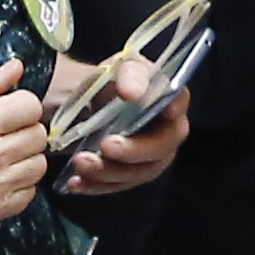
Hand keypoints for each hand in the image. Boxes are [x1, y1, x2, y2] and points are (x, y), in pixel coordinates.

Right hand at [0, 60, 47, 245]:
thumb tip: (17, 66)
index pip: (31, 106)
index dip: (21, 105)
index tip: (7, 112)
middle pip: (39, 134)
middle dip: (24, 130)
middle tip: (2, 135)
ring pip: (39, 163)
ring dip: (25, 158)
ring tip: (1, 157)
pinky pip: (31, 191)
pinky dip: (20, 184)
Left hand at [58, 83, 188, 196]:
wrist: (85, 107)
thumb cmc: (109, 83)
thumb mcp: (117, 68)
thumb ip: (129, 75)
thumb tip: (132, 93)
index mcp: (168, 97)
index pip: (178, 101)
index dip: (174, 107)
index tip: (164, 111)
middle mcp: (167, 131)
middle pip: (161, 147)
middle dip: (133, 151)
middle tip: (104, 145)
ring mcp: (150, 157)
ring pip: (138, 172)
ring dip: (108, 171)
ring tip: (80, 162)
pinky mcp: (130, 175)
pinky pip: (117, 185)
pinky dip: (95, 185)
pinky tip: (76, 182)